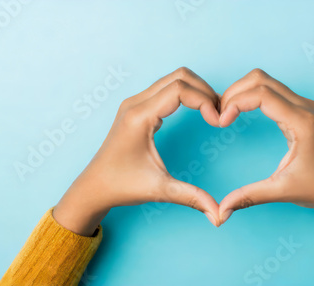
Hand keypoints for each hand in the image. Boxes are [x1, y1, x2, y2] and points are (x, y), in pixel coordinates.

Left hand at [53, 67, 221, 235]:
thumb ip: (191, 197)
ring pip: (173, 79)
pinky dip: (186, 95)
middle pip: (179, 76)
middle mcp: (135, 103)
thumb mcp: (159, 190)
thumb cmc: (121, 185)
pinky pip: (166, 89)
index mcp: (139, 116)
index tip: (217, 121)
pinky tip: (196, 112)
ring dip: (196, 90)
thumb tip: (218, 214)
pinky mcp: (136, 108)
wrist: (94, 187)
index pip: (180, 89)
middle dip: (204, 90)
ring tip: (212, 112)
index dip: (205, 101)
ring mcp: (134, 103)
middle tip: (219, 113)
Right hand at [218, 69, 313, 223]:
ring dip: (242, 92)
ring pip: (265, 81)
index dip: (235, 102)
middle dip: (234, 92)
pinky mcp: (301, 110)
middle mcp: (304, 107)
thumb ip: (248, 196)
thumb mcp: (281, 191)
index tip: (222, 122)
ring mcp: (304, 106)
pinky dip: (251, 96)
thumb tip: (220, 210)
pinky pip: (272, 91)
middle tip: (220, 115)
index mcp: (302, 122)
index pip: (261, 94)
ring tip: (226, 113)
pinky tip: (240, 112)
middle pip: (260, 79)